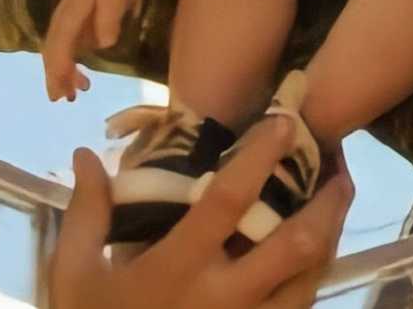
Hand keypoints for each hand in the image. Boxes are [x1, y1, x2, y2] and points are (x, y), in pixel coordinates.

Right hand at [42, 0, 140, 100]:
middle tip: (64, 99)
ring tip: (79, 90)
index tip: (60, 92)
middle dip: (56, 73)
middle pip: (55, 46)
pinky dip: (75, 56)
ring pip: (64, 43)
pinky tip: (85, 68)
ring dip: (65, 67)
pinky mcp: (90, 11)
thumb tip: (104, 43)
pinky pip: (75, 38)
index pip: (60, 44)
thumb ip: (110, 14)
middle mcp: (71, 11)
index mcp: (74, 9)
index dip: (58, 68)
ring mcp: (79, 11)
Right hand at [49, 116, 354, 308]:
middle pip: (295, 246)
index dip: (259, 158)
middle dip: (327, 203)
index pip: (227, 202)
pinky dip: (316, 276)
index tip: (285, 121)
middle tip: (339, 165)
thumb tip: (86, 154)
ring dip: (331, 237)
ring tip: (338, 200)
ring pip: (310, 281)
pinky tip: (316, 251)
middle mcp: (222, 300)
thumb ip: (86, 215)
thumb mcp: (74, 276)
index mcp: (176, 270)